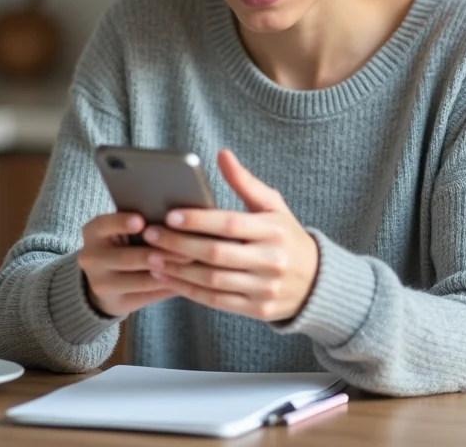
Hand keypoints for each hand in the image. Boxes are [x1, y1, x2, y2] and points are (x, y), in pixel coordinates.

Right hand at [77, 212, 193, 317]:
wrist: (105, 280)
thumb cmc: (124, 244)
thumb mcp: (122, 231)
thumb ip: (143, 224)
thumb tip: (178, 216)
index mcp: (93, 232)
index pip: (104, 225)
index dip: (121, 223)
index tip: (141, 221)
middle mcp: (90, 258)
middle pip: (126, 257)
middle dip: (159, 253)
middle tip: (186, 249)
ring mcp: (100, 284)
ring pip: (140, 280)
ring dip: (168, 272)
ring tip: (192, 264)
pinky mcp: (117, 303)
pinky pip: (147, 296)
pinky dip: (168, 286)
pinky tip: (185, 280)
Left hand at [142, 149, 319, 321]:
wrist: (315, 281)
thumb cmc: (285, 236)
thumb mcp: (273, 206)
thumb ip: (246, 182)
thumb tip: (222, 155)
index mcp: (274, 230)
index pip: (230, 224)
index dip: (198, 220)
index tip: (169, 216)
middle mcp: (271, 260)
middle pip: (216, 254)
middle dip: (178, 244)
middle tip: (150, 235)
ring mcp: (264, 288)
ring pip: (212, 280)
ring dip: (178, 269)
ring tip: (152, 258)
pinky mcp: (257, 310)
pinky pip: (216, 301)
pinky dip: (189, 290)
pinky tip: (169, 279)